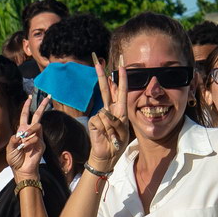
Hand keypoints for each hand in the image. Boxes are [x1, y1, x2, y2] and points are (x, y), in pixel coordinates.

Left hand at [8, 96, 50, 176]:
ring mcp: (37, 138)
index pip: (25, 115)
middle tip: (48, 96)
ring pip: (36, 126)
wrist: (22, 170)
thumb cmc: (15, 159)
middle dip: (42, 106)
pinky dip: (29, 142)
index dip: (27, 106)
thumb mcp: (10, 148)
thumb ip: (13, 140)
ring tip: (23, 142)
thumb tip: (20, 134)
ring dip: (29, 132)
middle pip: (38, 115)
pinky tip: (25, 148)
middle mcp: (30, 132)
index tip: (30, 97)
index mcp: (22, 131)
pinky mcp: (41, 144)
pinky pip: (36, 138)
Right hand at [86, 52, 128, 171]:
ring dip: (112, 127)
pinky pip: (100, 120)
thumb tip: (104, 112)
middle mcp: (109, 109)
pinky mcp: (94, 121)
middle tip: (97, 61)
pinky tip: (105, 135)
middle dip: (101, 76)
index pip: (120, 91)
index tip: (122, 66)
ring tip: (112, 135)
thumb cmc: (118, 142)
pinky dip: (105, 129)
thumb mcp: (123, 131)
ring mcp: (101, 115)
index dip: (121, 79)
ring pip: (106, 113)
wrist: (108, 155)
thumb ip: (116, 120)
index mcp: (120, 110)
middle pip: (105, 89)